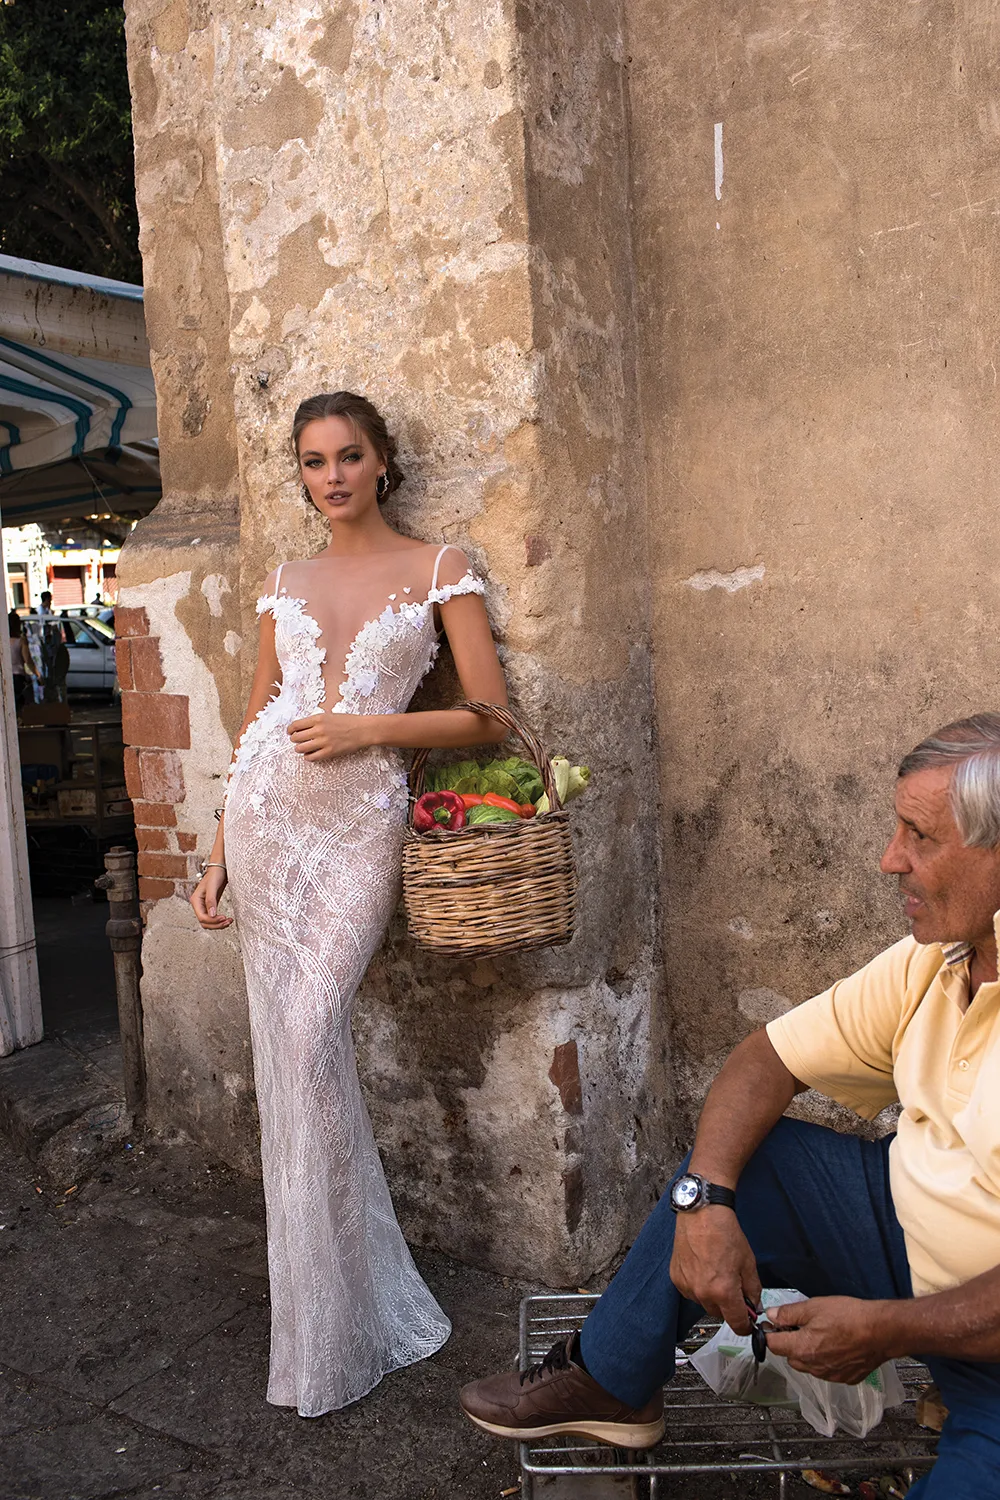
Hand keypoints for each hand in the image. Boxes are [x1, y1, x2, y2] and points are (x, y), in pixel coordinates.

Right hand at [190, 865, 231, 928]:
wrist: (219, 869)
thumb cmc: (215, 875)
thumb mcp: (212, 887)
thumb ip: (211, 901)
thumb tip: (212, 915)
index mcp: (196, 900)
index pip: (202, 917)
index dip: (213, 921)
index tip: (223, 918)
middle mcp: (198, 905)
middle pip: (205, 922)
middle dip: (216, 924)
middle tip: (228, 921)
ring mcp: (204, 906)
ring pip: (209, 922)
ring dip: (218, 924)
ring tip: (229, 921)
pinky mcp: (210, 906)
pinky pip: (213, 918)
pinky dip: (219, 921)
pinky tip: (227, 919)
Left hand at [287, 713, 371, 760]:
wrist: (362, 730)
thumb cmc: (347, 721)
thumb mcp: (329, 715)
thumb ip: (315, 721)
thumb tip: (300, 728)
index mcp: (318, 718)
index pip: (295, 725)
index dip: (290, 730)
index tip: (290, 732)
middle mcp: (319, 730)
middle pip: (296, 738)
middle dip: (294, 739)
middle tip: (297, 740)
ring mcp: (324, 742)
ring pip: (301, 748)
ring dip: (299, 749)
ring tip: (303, 748)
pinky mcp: (329, 752)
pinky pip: (311, 757)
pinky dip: (308, 756)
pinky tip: (311, 754)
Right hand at [670, 1207, 760, 1333]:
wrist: (702, 1213)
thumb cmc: (724, 1232)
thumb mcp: (748, 1262)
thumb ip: (753, 1289)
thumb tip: (753, 1304)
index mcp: (723, 1291)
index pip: (737, 1324)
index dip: (746, 1325)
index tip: (748, 1322)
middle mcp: (703, 1293)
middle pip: (720, 1315)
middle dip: (729, 1306)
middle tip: (734, 1286)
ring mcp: (687, 1286)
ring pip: (704, 1303)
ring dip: (712, 1296)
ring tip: (716, 1272)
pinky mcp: (676, 1278)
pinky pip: (691, 1292)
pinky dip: (698, 1286)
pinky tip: (703, 1268)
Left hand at [765, 1296, 888, 1383]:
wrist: (881, 1332)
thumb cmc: (848, 1316)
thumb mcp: (813, 1307)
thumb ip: (789, 1313)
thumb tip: (771, 1316)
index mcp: (802, 1349)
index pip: (773, 1345)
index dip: (770, 1333)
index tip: (774, 1323)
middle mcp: (813, 1367)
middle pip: (790, 1357)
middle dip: (790, 1342)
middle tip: (800, 1325)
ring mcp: (830, 1375)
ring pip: (808, 1365)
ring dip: (807, 1352)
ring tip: (821, 1334)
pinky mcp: (845, 1378)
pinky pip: (826, 1370)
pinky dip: (826, 1360)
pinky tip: (836, 1345)